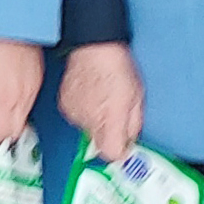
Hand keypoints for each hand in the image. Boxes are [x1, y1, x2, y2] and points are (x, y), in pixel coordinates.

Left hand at [0, 39, 44, 142]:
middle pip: (16, 131)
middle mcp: (21, 98)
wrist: (9, 26)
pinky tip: (8, 94)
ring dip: (12, 119)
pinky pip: (30, 102)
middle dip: (3, 133)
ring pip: (25, 117)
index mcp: (3, 101)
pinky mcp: (38, 81)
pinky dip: (20, 105)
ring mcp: (32, 90)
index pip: (2, 135)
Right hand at [58, 43, 142, 161]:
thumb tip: (130, 141)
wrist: (94, 49)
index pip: (111, 154)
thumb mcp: (137, 99)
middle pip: (98, 143)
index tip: (123, 145)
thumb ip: (133, 126)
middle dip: (108, 133)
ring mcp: (74, 114)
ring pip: (87, 129)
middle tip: (115, 115)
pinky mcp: (65, 106)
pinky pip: (77, 116)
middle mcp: (89, 122)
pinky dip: (83, 110)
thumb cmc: (117, 69)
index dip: (119, 151)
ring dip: (95, 120)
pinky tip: (90, 96)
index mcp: (110, 122)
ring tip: (102, 100)